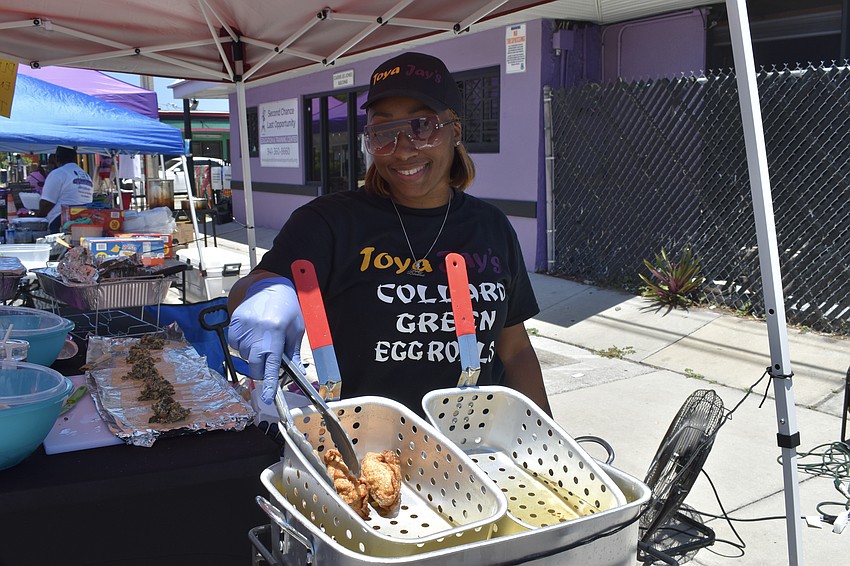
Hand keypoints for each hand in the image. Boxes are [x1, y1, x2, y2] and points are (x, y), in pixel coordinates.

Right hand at [228, 277, 304, 403]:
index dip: (270, 384)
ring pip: (244, 356)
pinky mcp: (233, 324)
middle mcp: (256, 332)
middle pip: (254, 366)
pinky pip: (235, 344)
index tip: (269, 398)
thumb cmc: (287, 307)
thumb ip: (294, 352)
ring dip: (253, 354)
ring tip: (263, 338)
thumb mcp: (297, 329)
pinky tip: (253, 333)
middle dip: (262, 370)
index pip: (272, 366)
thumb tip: (298, 372)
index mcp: (275, 334)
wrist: (269, 286)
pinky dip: (243, 345)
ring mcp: (242, 328)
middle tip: (269, 362)